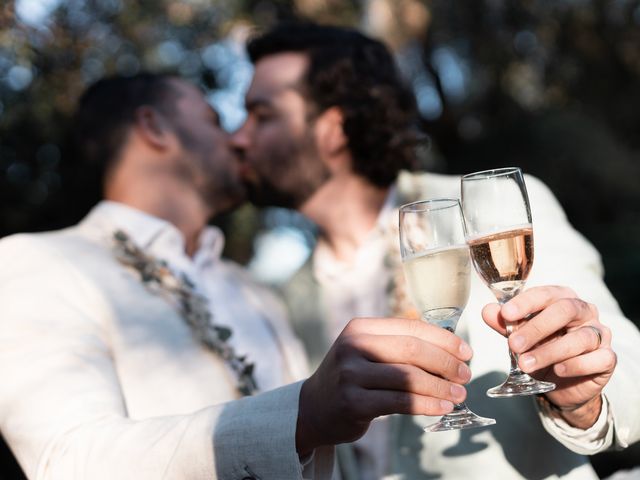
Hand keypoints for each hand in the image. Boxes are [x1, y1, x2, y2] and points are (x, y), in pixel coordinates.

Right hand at [295, 317, 472, 454]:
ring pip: (408, 377)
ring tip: (459, 394)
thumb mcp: (366, 352)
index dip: (443, 339)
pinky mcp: (353, 402)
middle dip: (445, 362)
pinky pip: (400, 402)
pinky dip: (427, 404)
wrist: (315, 407)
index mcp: (360, 328)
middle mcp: (353, 347)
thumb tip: (449, 350)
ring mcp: (351, 375)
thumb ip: (398, 345)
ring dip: (441, 387)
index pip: (410, 327)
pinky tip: (442, 407)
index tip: (465, 352)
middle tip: (465, 375)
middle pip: (412, 349)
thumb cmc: (352, 377)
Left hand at [482, 286, 616, 428]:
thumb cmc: (541, 349)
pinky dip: (577, 365)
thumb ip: (505, 324)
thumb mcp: (520, 336)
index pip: (546, 293)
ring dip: (550, 351)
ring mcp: (599, 334)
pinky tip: (558, 370)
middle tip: (513, 345)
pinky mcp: (608, 359)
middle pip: (565, 310)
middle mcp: (584, 312)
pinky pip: (599, 358)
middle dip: (536, 328)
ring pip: (580, 338)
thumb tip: (487, 311)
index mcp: (562, 298)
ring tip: (525, 364)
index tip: (505, 314)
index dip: (526, 302)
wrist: (562, 383)